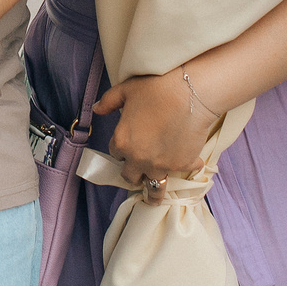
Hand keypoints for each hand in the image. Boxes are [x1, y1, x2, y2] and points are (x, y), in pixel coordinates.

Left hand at [93, 67, 219, 189]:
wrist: (190, 93)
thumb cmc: (156, 88)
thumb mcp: (126, 90)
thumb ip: (108, 101)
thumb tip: (96, 109)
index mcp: (122, 142)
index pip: (115, 153)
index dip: (121, 148)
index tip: (129, 143)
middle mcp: (139, 158)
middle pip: (130, 176)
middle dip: (133, 172)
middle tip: (139, 169)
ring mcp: (161, 165)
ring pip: (154, 187)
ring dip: (153, 190)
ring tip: (154, 197)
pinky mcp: (182, 165)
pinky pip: (181, 173)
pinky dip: (185, 167)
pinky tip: (190, 161)